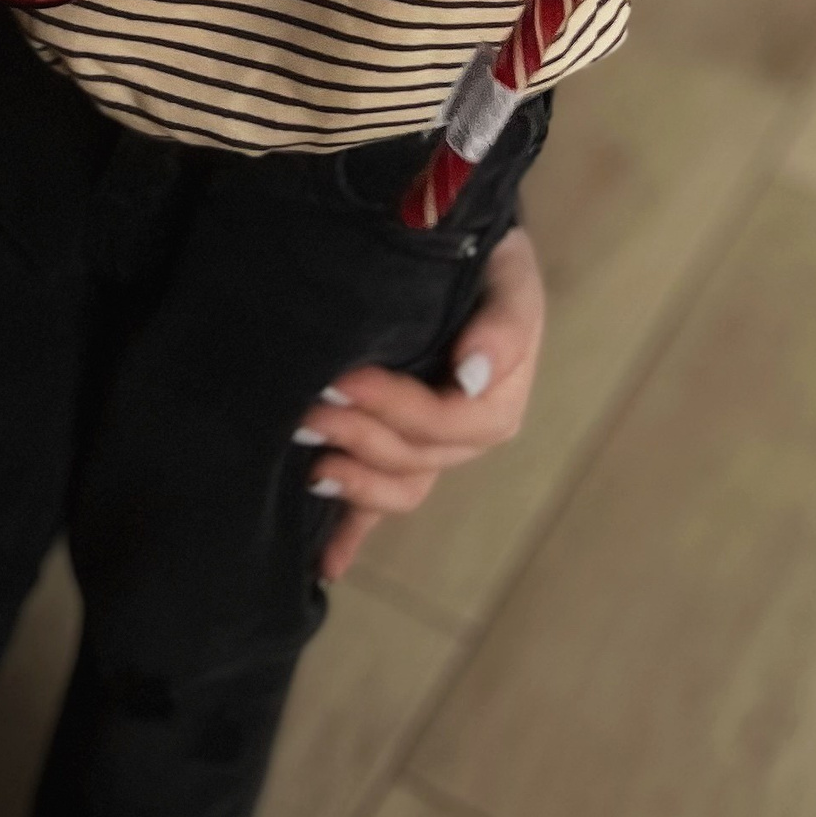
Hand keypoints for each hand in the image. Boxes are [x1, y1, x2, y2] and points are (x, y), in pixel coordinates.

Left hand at [301, 223, 545, 581]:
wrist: (466, 249)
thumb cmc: (491, 262)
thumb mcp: (509, 280)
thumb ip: (502, 325)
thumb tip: (474, 375)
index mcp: (496, 401)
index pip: (444, 422)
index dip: (394, 409)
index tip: (343, 380)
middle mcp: (465, 435)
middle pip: (413, 459)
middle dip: (359, 438)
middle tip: (306, 410)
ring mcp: (432, 449)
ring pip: (397, 486)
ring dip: (354, 481)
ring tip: (308, 463)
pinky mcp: (401, 451)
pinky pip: (380, 504)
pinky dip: (353, 534)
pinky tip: (325, 566)